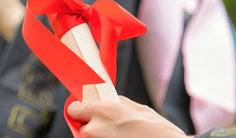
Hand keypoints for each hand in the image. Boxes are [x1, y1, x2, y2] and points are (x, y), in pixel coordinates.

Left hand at [67, 96, 187, 137]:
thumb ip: (121, 103)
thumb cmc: (161, 135)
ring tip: (119, 136)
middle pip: (82, 126)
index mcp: (104, 111)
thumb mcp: (142, 110)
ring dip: (99, 136)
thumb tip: (113, 100)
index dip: (81, 110)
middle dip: (92, 126)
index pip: (74, 109)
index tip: (85, 113)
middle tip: (110, 129)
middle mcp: (96, 129)